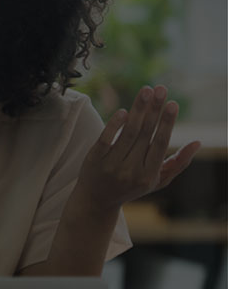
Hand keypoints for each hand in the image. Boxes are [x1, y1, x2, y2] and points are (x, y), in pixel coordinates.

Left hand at [77, 85, 200, 211]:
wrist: (97, 201)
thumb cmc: (132, 187)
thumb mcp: (157, 180)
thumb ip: (178, 163)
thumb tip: (198, 142)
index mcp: (148, 174)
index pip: (160, 144)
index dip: (166, 123)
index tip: (172, 103)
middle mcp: (130, 171)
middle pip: (144, 134)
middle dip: (154, 110)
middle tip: (161, 89)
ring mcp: (111, 165)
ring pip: (127, 133)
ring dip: (138, 110)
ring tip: (146, 91)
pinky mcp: (94, 160)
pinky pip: (105, 139)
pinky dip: (115, 125)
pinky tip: (123, 111)